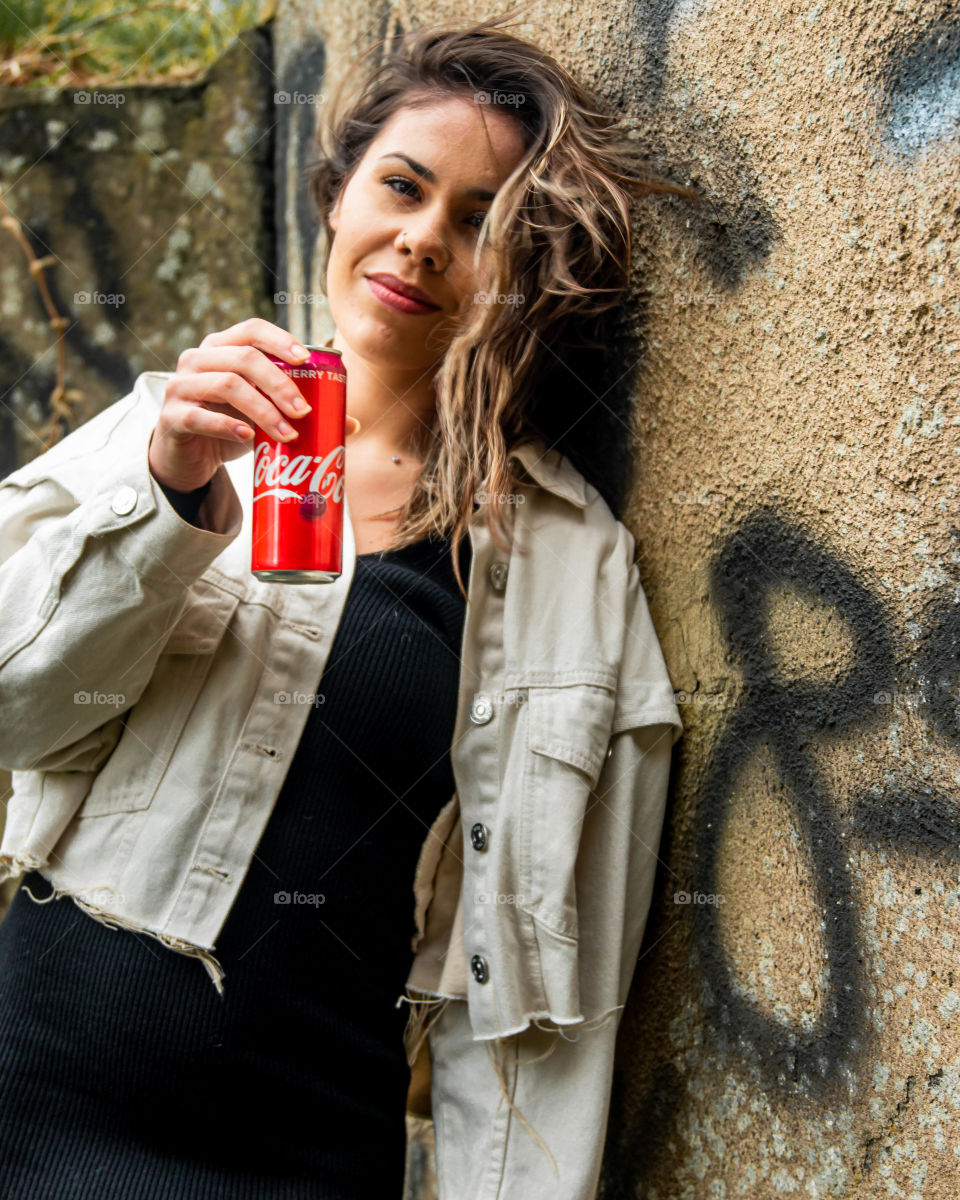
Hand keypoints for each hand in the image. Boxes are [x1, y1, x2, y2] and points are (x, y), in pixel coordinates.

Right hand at [148, 317, 359, 492]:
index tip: (306, 359)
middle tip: (304, 411)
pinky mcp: (172, 416)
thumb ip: (298, 412)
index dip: (279, 339)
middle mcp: (198, 359)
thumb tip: (352, 424)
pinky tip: (248, 436)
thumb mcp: (264, 415)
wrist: (188, 459)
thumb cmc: (229, 426)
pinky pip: (200, 416)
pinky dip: (228, 426)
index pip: (251, 329)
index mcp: (222, 349)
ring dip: (263, 409)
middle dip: (280, 383)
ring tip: (287, 433)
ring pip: (226, 384)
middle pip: (243, 358)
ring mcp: (181, 386)